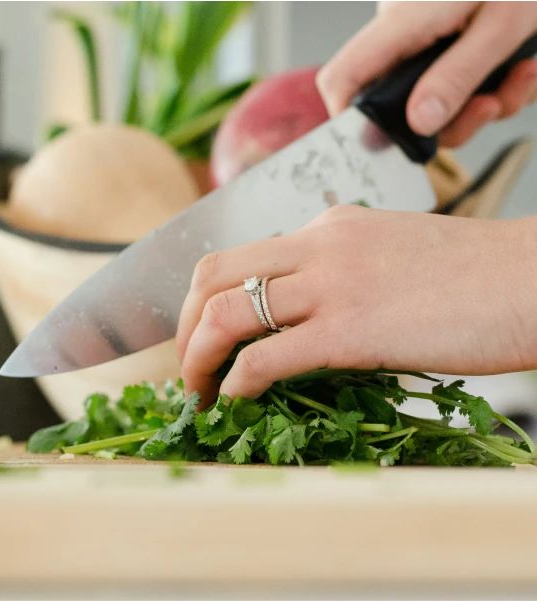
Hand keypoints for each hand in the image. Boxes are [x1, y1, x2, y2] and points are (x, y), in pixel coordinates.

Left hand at [176, 206, 536, 407]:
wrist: (536, 281)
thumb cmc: (476, 279)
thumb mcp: (392, 257)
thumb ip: (341, 277)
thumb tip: (302, 322)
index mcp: (328, 227)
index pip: (240, 256)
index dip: (206, 300)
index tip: (203, 337)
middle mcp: (318, 245)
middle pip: (212, 274)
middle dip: (183, 325)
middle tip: (186, 367)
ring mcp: (332, 284)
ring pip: (226, 312)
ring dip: (197, 358)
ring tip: (197, 393)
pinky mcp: (352, 329)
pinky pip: (267, 357)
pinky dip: (237, 382)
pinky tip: (236, 401)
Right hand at [317, 0, 536, 146]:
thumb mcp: (502, 24)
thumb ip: (458, 76)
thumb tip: (420, 124)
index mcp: (401, 23)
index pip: (342, 79)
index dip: (349, 120)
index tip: (383, 145)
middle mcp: (401, 32)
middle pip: (398, 103)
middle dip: (454, 120)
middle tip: (494, 105)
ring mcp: (421, 35)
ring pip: (432, 98)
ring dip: (483, 102)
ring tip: (521, 76)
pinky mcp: (442, 36)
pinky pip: (453, 79)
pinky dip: (490, 83)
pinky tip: (518, 66)